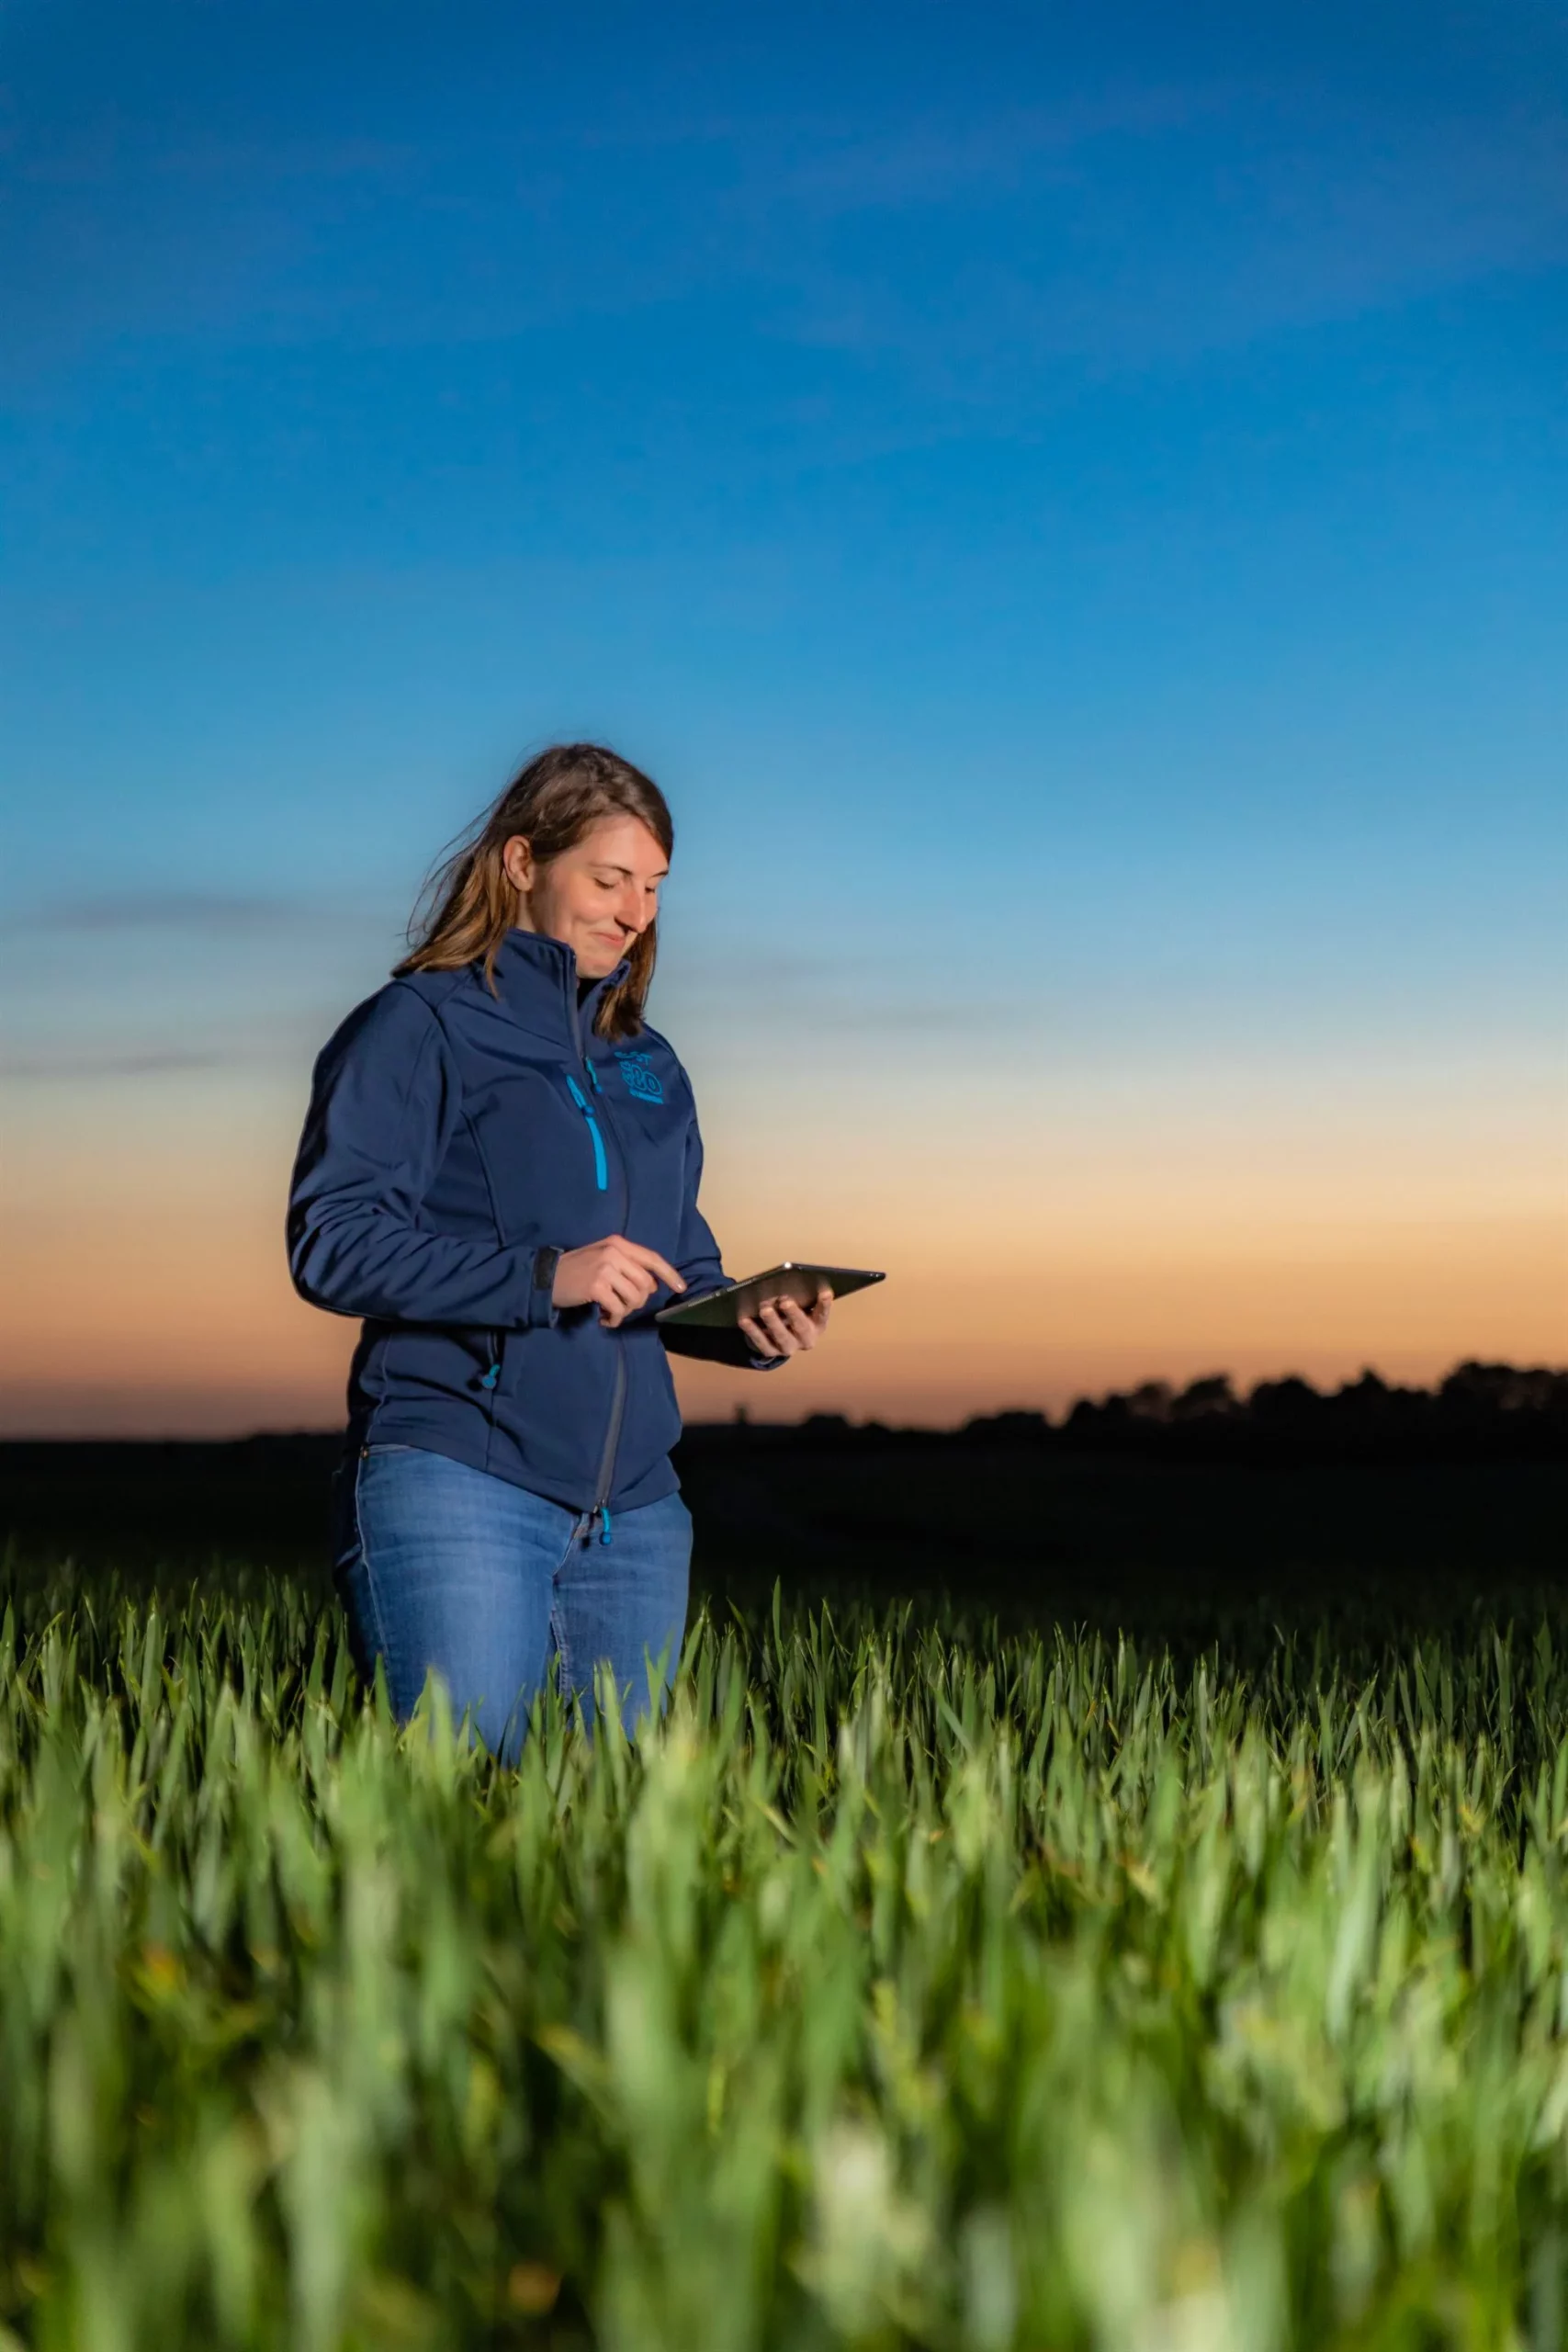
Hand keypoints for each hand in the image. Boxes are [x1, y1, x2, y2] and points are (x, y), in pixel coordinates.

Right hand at [552, 1236, 684, 1328]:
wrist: (546, 1277)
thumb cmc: (577, 1269)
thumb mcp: (603, 1257)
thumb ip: (627, 1265)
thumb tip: (652, 1285)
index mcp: (618, 1243)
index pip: (652, 1258)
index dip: (670, 1273)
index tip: (681, 1287)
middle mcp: (614, 1252)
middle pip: (646, 1284)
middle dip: (638, 1301)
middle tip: (622, 1306)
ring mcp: (605, 1268)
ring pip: (635, 1298)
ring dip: (625, 1311)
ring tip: (611, 1311)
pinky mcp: (597, 1286)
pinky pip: (619, 1309)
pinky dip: (614, 1319)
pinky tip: (603, 1318)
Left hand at [737, 1287, 831, 1361]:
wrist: (780, 1336)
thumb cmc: (792, 1313)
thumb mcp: (799, 1305)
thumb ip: (798, 1297)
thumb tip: (786, 1284)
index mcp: (817, 1325)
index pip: (822, 1314)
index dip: (825, 1304)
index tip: (825, 1292)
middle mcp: (806, 1339)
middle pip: (801, 1327)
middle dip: (793, 1314)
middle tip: (785, 1300)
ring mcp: (788, 1348)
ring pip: (782, 1337)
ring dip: (773, 1322)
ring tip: (765, 1309)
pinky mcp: (771, 1352)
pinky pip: (761, 1342)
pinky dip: (753, 1331)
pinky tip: (744, 1319)